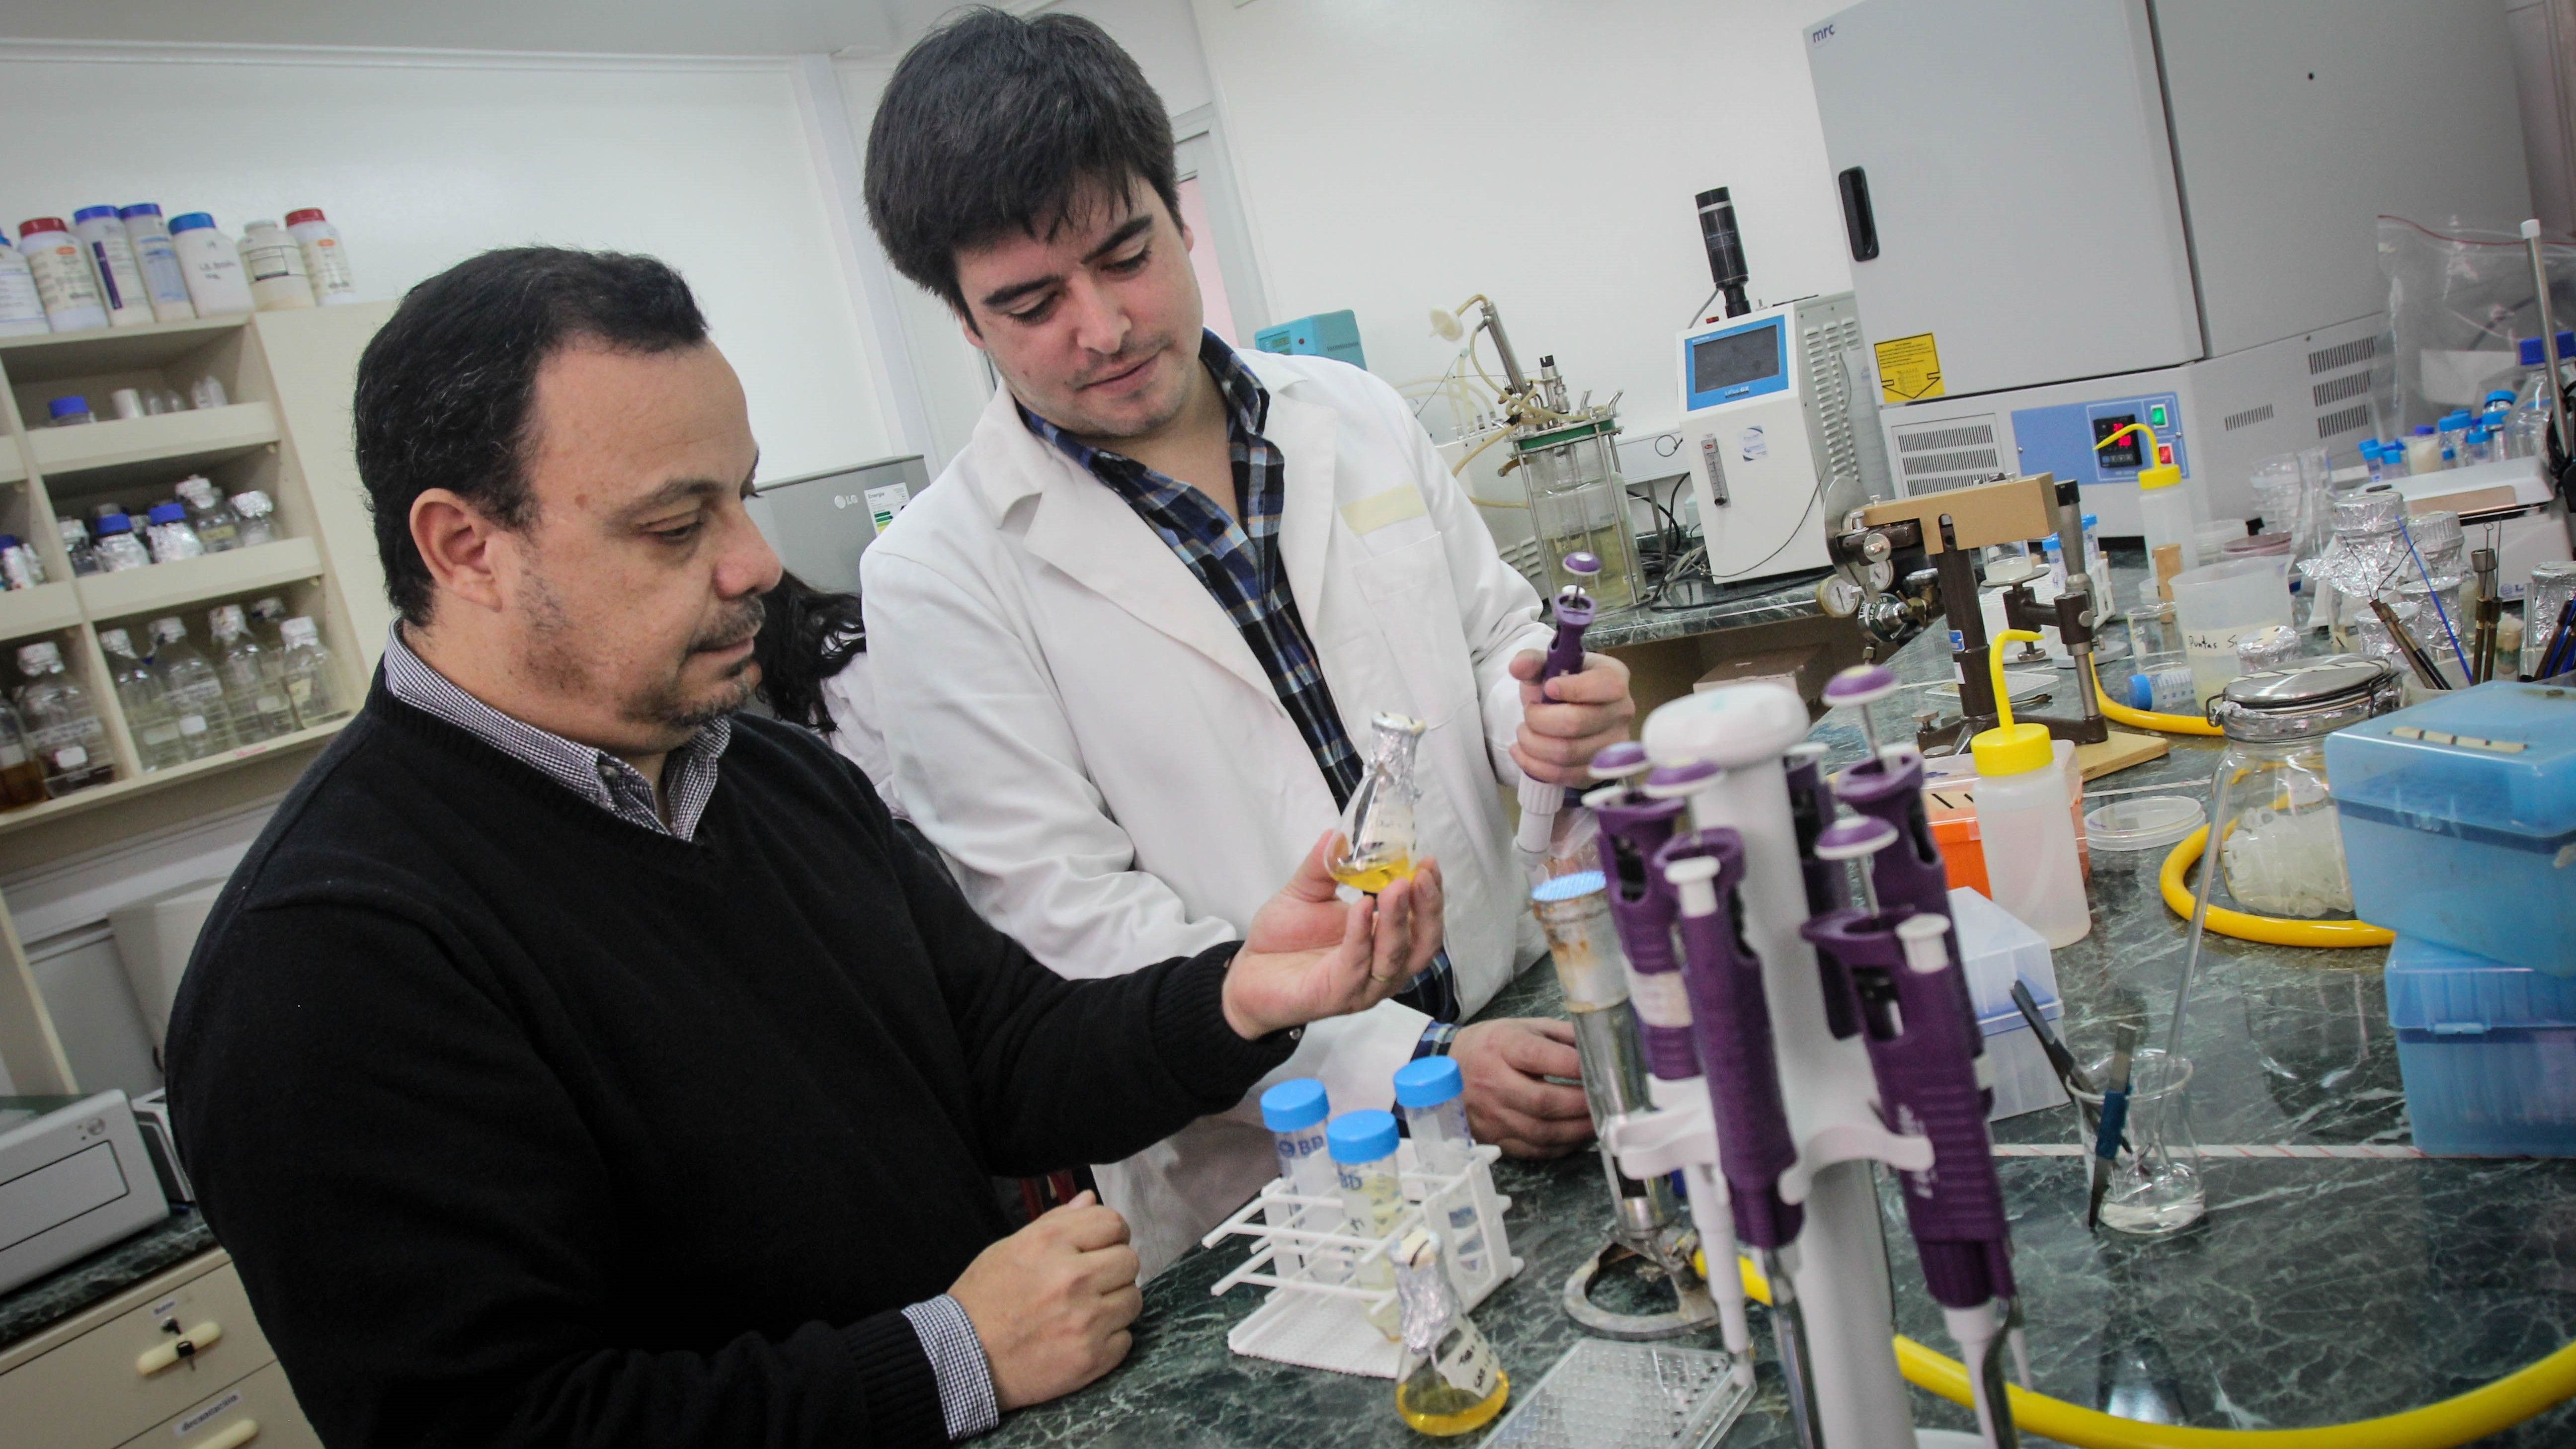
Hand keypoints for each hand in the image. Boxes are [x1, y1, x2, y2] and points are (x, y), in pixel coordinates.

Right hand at [948, 1192, 1141, 1411]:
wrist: (962, 1360)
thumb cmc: (983, 1299)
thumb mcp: (1009, 1248)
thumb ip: (1055, 1222)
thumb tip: (1089, 1199)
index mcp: (1050, 1244)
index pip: (1113, 1224)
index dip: (1110, 1235)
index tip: (1099, 1248)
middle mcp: (1073, 1278)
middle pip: (1129, 1260)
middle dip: (1113, 1268)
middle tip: (1091, 1281)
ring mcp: (1085, 1320)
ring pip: (1133, 1299)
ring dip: (1114, 1303)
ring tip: (1085, 1310)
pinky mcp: (1091, 1358)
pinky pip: (1125, 1339)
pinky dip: (1109, 1339)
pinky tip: (1082, 1337)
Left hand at [1225, 831, 1445, 1039]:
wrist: (1246, 974)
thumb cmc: (1282, 938)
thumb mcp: (1305, 892)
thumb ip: (1324, 866)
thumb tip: (1337, 834)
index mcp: (1384, 942)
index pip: (1422, 922)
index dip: (1430, 894)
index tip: (1428, 862)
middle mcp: (1383, 967)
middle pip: (1422, 944)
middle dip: (1426, 908)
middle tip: (1421, 875)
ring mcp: (1363, 986)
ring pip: (1395, 958)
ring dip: (1398, 921)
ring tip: (1397, 886)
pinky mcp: (1338, 995)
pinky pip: (1357, 965)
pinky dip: (1362, 935)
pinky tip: (1361, 907)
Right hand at [1452, 1018, 1592, 1156]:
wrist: (1447, 1067)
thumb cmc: (1493, 1044)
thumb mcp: (1524, 1026)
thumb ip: (1562, 1035)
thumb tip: (1599, 1049)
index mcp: (1501, 1046)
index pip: (1538, 1056)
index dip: (1572, 1065)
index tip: (1598, 1069)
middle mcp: (1492, 1082)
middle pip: (1542, 1101)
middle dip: (1580, 1104)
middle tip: (1605, 1102)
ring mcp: (1491, 1115)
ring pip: (1540, 1132)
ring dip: (1576, 1130)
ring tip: (1598, 1121)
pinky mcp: (1492, 1138)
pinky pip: (1532, 1150)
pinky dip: (1560, 1147)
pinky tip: (1576, 1136)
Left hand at [1508, 649, 1635, 786]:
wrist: (1568, 712)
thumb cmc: (1561, 686)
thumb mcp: (1548, 667)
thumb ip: (1532, 661)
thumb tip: (1518, 665)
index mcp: (1615, 679)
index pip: (1605, 686)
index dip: (1572, 688)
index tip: (1548, 688)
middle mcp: (1622, 713)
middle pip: (1576, 722)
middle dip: (1539, 719)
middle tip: (1527, 713)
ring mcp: (1613, 746)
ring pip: (1566, 753)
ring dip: (1533, 743)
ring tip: (1523, 732)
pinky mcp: (1597, 771)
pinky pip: (1563, 775)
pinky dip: (1533, 764)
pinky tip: (1521, 751)